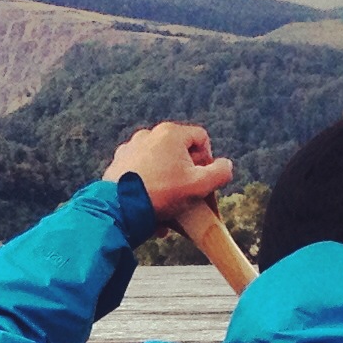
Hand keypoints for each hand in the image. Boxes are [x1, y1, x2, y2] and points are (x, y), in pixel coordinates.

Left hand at [104, 121, 233, 221]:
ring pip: (159, 165)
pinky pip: (141, 173)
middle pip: (179, 152)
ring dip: (168, 184)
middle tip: (187, 195)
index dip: (208, 160)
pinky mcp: (117, 164)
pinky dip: (149, 188)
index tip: (203, 179)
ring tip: (169, 207)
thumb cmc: (161, 194)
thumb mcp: (200, 186)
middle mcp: (148, 135)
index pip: (201, 139)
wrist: (119, 209)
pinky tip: (151, 208)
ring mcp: (130, 149)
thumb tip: (225, 165)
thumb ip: (220, 173)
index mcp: (169, 133)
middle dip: (186, 175)